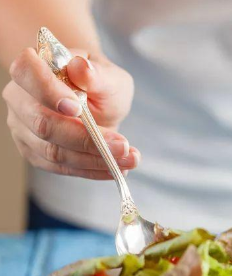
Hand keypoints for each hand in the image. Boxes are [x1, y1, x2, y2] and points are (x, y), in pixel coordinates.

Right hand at [2, 48, 137, 178]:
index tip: (77, 108)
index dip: (48, 92)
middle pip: (42, 123)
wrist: (97, 100)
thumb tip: (81, 68)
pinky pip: (61, 167)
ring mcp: (23, 128)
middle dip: (85, 139)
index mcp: (31, 68)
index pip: (26, 73)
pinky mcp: (34, 153)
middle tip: (123, 145)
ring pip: (53, 151)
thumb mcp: (109, 75)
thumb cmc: (100, 83)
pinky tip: (116, 168)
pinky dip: (91, 170)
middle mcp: (20, 98)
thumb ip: (96, 74)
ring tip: (129, 159)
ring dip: (94, 159)